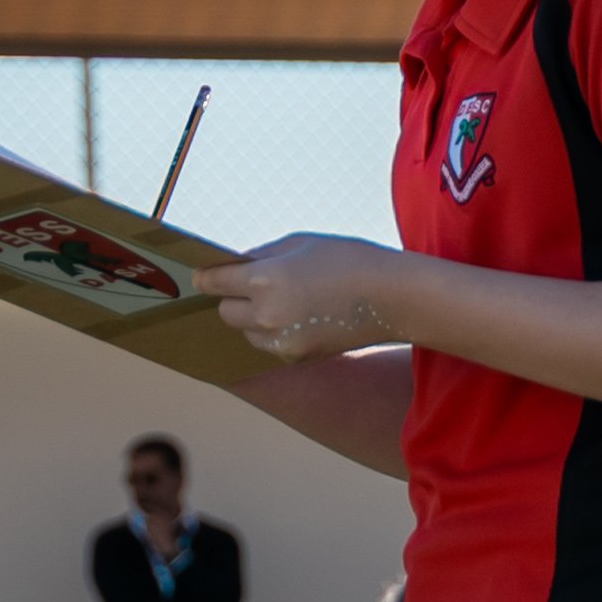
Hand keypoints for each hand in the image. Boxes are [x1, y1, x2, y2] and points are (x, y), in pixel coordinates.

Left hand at [199, 233, 410, 366]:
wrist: (394, 298)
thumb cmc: (350, 260)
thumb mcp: (301, 243)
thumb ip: (263, 255)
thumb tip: (237, 265)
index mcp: (265, 279)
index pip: (214, 282)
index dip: (208, 276)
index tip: (206, 274)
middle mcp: (267, 314)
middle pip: (225, 312)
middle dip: (234, 298)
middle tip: (255, 286)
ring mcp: (282, 341)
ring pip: (247, 332)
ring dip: (254, 319)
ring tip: (285, 303)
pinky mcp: (298, 357)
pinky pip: (271, 345)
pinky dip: (277, 333)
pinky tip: (302, 317)